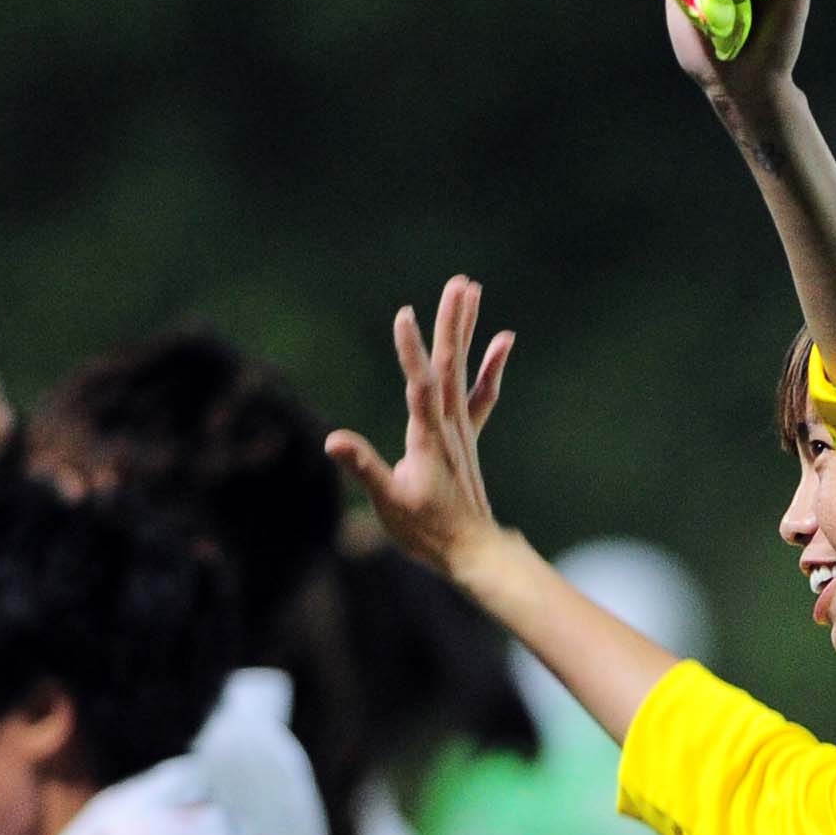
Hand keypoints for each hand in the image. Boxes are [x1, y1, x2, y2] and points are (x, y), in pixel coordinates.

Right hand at [324, 277, 515, 588]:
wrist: (471, 551)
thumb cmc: (426, 531)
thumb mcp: (389, 503)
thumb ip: (364, 468)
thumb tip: (332, 441)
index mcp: (428, 438)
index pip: (419, 385)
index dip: (411, 350)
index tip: (405, 314)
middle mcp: (449, 426)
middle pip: (450, 365)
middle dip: (453, 323)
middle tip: (460, 283)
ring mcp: (461, 428)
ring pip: (463, 370)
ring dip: (466, 330)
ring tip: (470, 291)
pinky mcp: (466, 435)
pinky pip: (482, 394)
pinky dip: (492, 366)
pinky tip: (502, 339)